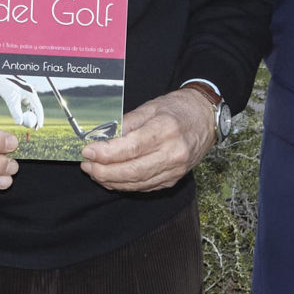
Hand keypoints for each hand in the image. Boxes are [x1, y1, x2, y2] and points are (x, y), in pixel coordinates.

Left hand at [82, 88, 215, 192]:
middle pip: (132, 171)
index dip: (106, 153)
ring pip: (137, 183)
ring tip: (94, 171)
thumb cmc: (178, 109)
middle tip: (87, 165)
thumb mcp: (150, 107)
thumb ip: (126, 124)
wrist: (206, 118)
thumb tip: (101, 137)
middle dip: (104, 171)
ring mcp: (175, 169)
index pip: (131, 148)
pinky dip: (125, 184)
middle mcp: (173, 153)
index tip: (88, 151)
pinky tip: (112, 178)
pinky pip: (145, 186)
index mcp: (166, 130)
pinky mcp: (174, 179)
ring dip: (111, 180)